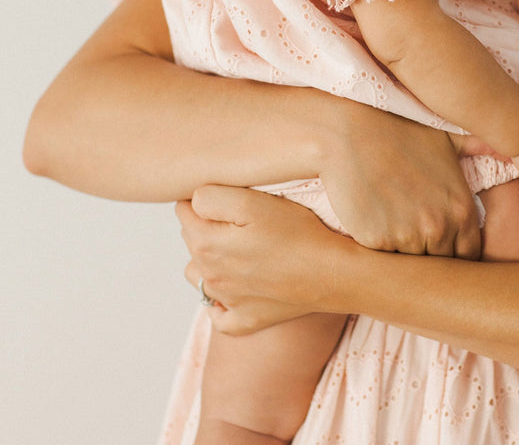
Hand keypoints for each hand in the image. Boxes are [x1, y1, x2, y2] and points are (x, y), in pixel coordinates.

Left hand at [176, 186, 345, 334]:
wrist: (333, 274)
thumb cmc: (297, 233)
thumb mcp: (252, 201)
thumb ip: (210, 198)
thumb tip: (190, 202)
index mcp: (206, 244)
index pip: (185, 210)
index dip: (205, 199)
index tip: (230, 196)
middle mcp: (209, 275)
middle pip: (191, 240)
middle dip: (208, 226)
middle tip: (244, 219)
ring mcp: (226, 301)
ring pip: (199, 274)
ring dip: (211, 260)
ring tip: (242, 249)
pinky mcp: (244, 320)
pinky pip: (218, 313)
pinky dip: (222, 301)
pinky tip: (241, 285)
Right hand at [319, 108, 480, 258]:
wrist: (351, 132)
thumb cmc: (400, 133)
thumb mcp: (446, 139)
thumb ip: (480, 149)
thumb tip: (510, 151)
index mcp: (462, 208)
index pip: (468, 255)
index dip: (454, 253)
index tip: (440, 245)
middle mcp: (440, 226)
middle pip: (442, 265)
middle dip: (429, 255)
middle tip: (411, 235)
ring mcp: (408, 236)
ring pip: (412, 266)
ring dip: (404, 254)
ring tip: (391, 227)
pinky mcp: (377, 242)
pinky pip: (383, 261)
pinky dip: (380, 250)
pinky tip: (372, 224)